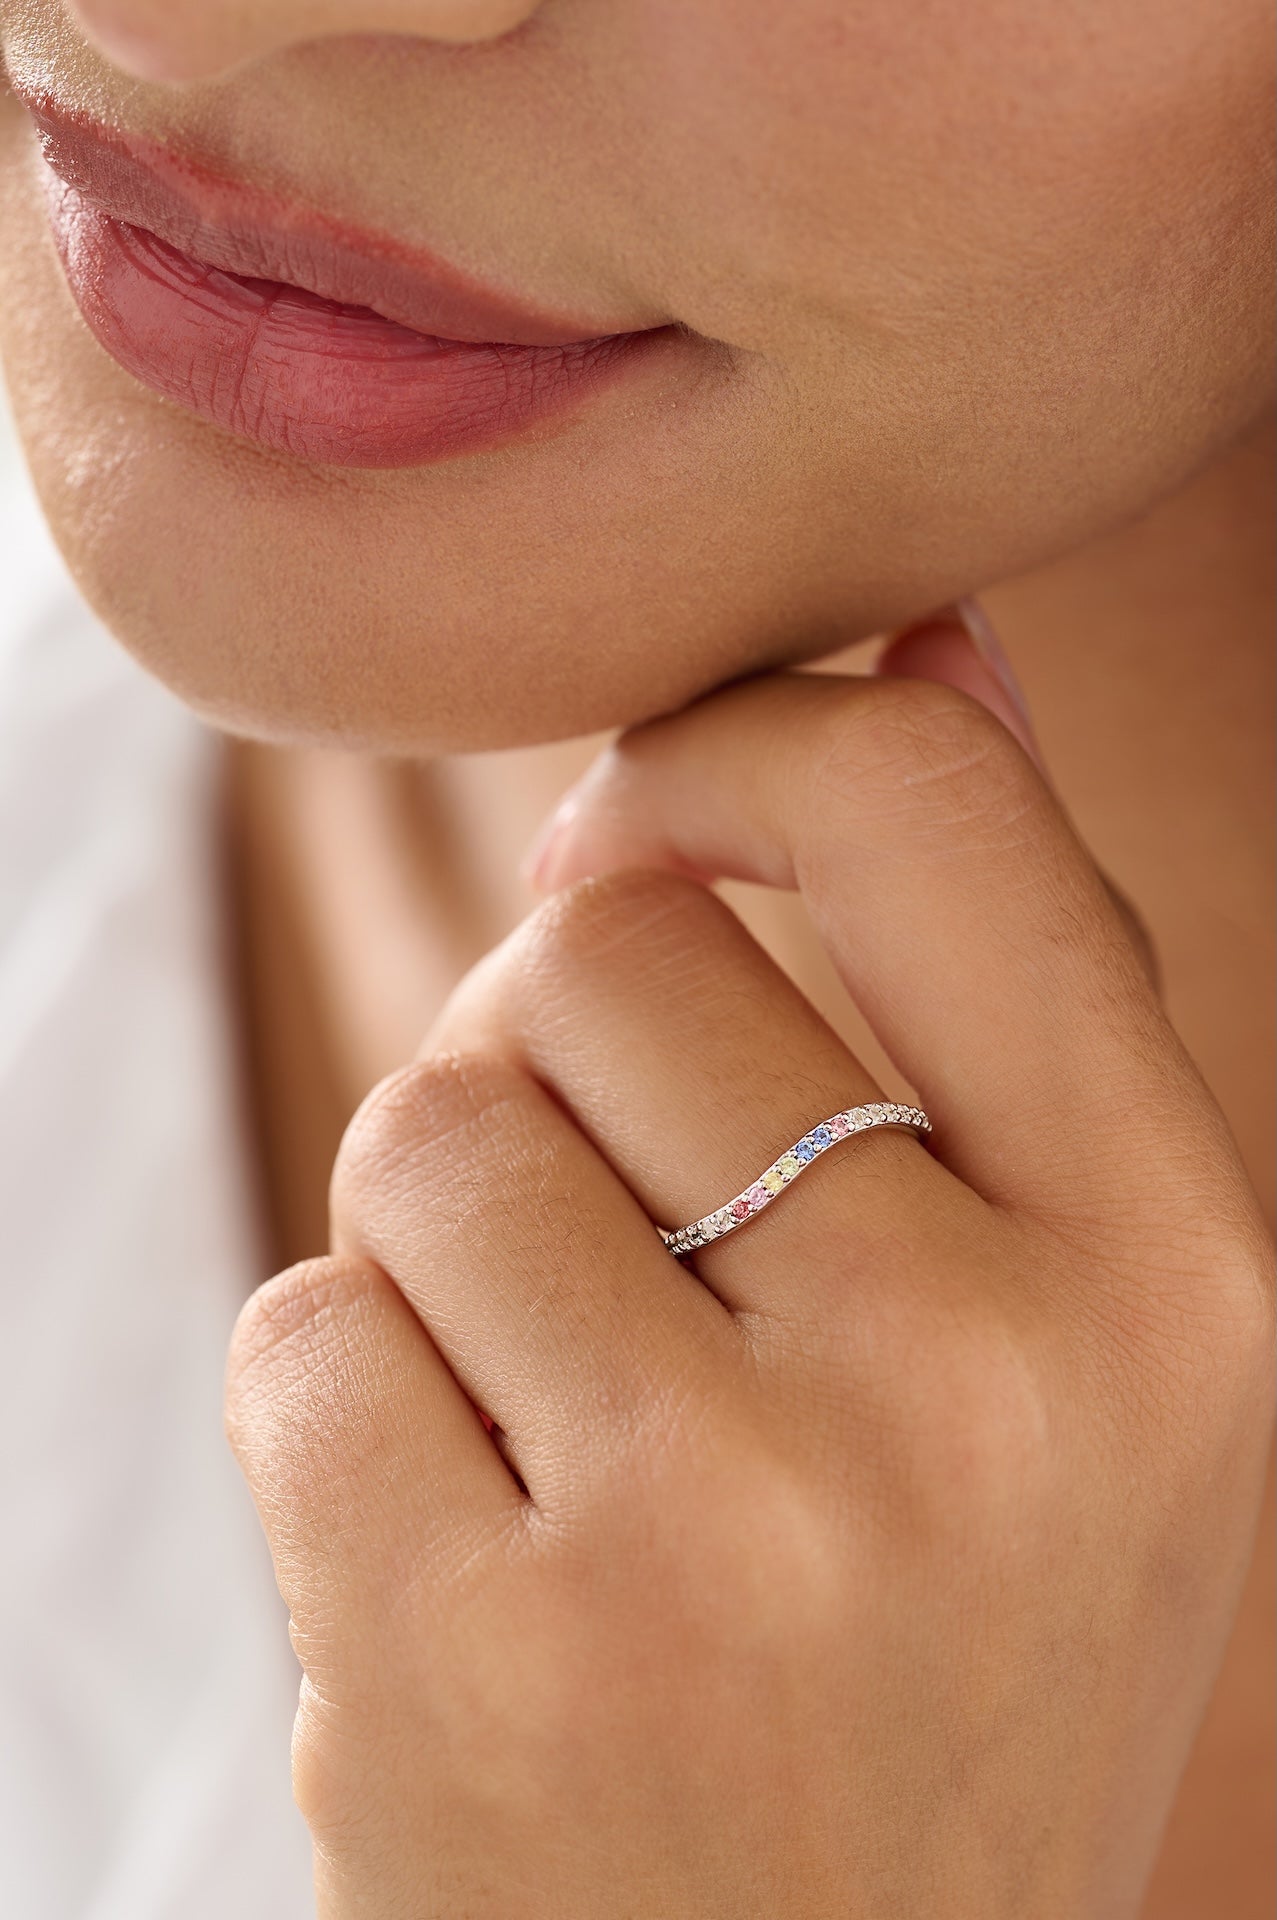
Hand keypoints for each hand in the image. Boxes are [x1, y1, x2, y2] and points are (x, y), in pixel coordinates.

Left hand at [226, 610, 1272, 1919]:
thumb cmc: (941, 1649)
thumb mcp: (1079, 1342)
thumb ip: (1015, 986)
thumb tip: (934, 646)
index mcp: (1176, 1274)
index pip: (926, 808)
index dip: (734, 750)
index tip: (643, 823)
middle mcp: (987, 1386)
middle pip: (599, 961)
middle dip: (549, 1065)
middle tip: (613, 1255)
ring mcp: (733, 1535)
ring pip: (427, 1131)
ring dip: (440, 1245)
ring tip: (556, 1430)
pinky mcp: (486, 1667)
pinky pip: (304, 1333)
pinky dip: (347, 1414)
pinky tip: (470, 1568)